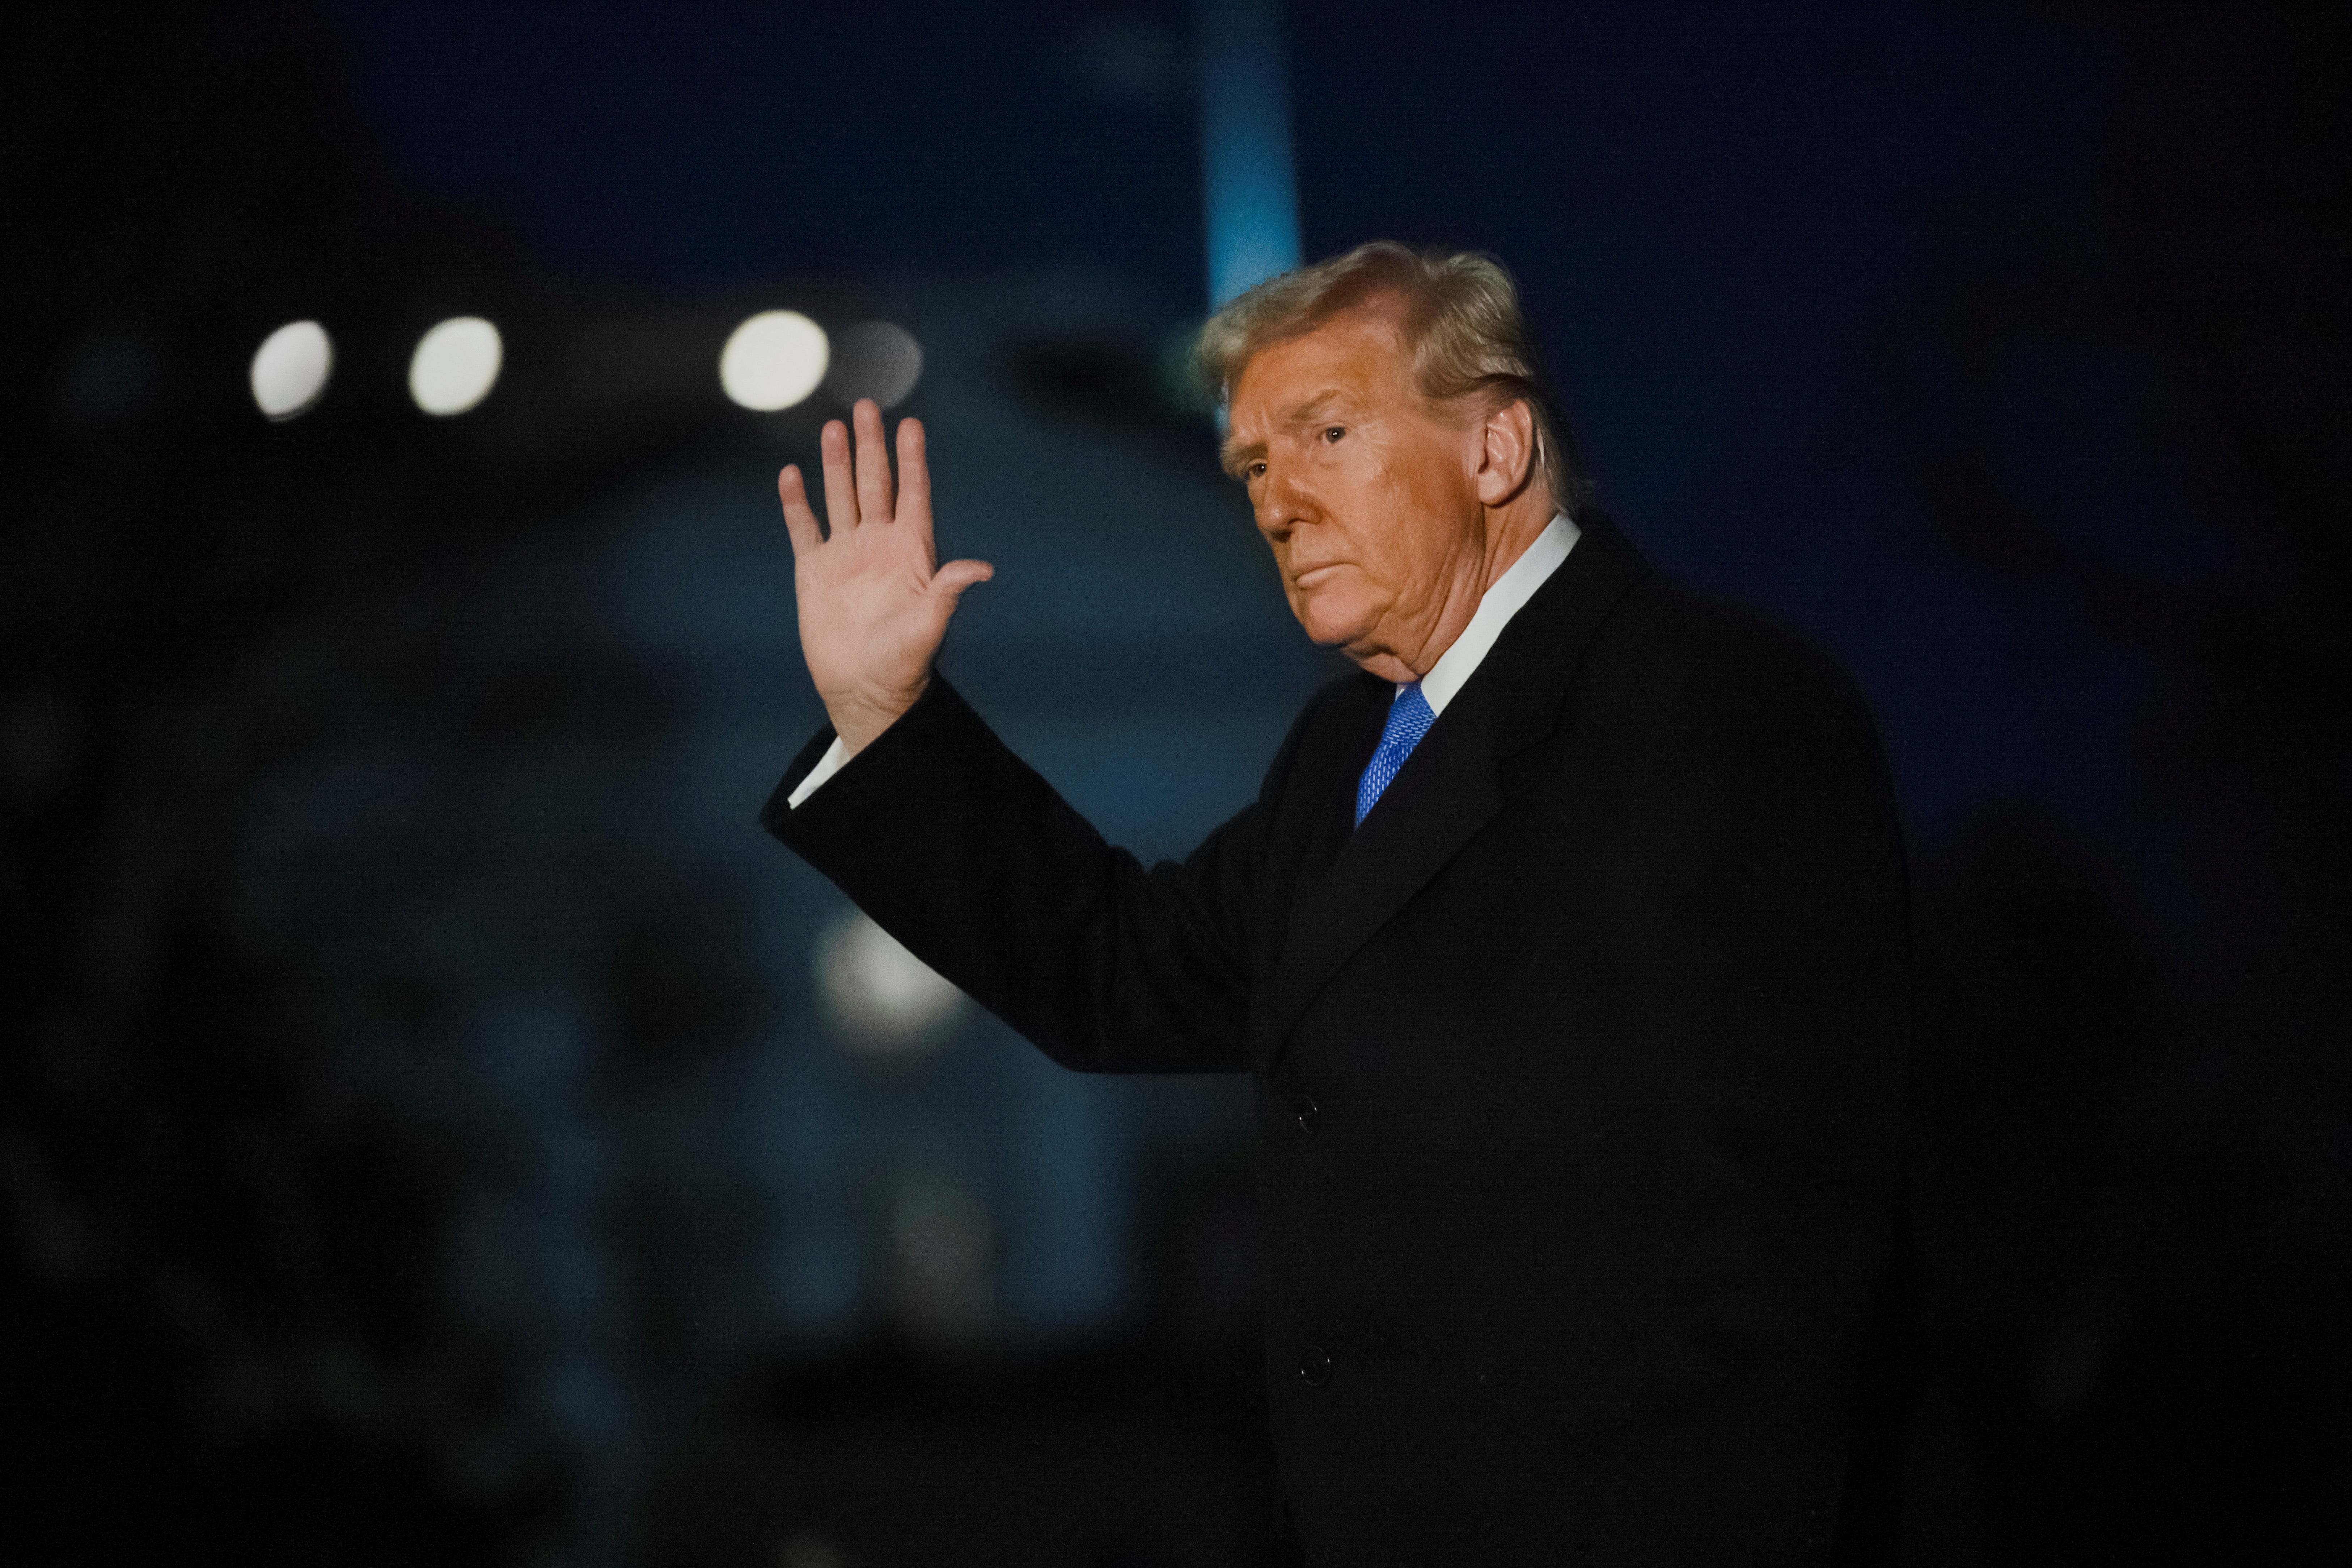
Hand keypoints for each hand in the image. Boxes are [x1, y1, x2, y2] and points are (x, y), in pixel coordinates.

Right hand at [779, 399, 992, 754]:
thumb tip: (981, 569)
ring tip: (832, 428)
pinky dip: (796, 503)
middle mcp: (878, 545)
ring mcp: (845, 555)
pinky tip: (791, 475)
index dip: (911, 460)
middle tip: (865, 406)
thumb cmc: (904, 661)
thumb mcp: (930, 624)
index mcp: (911, 552)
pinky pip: (804, 528)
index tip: (910, 424)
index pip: (912, 494)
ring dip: (836, 463)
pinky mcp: (814, 571)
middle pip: (874, 484)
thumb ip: (948, 591)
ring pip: (840, 497)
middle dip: (871, 446)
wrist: (865, 688)